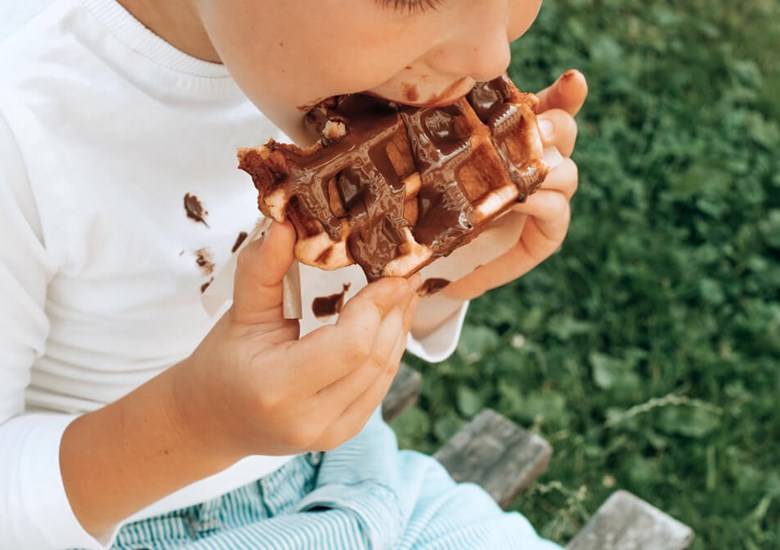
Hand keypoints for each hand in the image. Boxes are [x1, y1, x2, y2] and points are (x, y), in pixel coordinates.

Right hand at [175, 222, 418, 458]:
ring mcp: (330, 433)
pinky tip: (390, 323)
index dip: (377, 305)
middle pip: (375, 359)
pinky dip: (388, 350)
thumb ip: (263, 267)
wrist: (211, 420)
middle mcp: (310, 420)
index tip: (391, 272)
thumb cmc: (221, 363)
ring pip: (384, 374)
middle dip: (394, 312)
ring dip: (398, 329)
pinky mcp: (343, 434)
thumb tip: (288, 223)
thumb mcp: (240, 312)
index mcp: (278, 388)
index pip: (351, 345)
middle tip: (404, 274)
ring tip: (403, 293)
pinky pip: (379, 387)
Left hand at [441, 69, 587, 300]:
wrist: (434, 261)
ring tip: (528, 166)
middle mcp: (539, 162)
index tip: (574, 79)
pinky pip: (556, 210)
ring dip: (548, 167)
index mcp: (517, 137)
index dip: (566, 93)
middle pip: (564, 131)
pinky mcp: (548, 232)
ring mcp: (548, 197)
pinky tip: (523, 199)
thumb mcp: (432, 166)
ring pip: (566, 171)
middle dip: (556, 124)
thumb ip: (437, 136)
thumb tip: (415, 102)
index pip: (550, 106)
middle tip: (539, 127)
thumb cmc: (432, 205)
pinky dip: (542, 202)